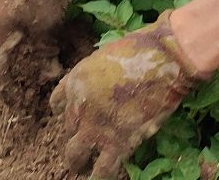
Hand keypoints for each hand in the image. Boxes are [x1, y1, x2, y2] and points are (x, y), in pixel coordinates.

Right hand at [0, 0, 79, 98]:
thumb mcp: (46, 29)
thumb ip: (41, 55)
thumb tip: (46, 76)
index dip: (5, 91)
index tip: (19, 104)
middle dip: (13, 77)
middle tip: (31, 91)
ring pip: (3, 46)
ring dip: (18, 62)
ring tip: (37, 74)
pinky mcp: (6, 5)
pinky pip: (9, 33)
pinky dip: (21, 46)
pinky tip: (38, 51)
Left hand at [49, 18, 198, 178]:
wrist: (161, 59)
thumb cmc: (140, 50)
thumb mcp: (105, 57)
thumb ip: (97, 77)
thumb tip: (102, 90)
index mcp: (75, 80)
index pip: (57, 104)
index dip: (65, 115)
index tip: (74, 120)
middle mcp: (79, 104)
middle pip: (67, 129)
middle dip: (74, 138)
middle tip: (81, 146)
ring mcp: (95, 125)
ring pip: (75, 153)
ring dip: (77, 163)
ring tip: (81, 169)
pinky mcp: (117, 142)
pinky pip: (102, 169)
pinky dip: (98, 177)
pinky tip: (97, 179)